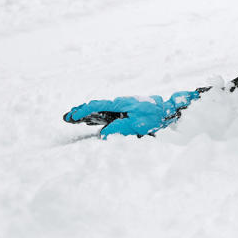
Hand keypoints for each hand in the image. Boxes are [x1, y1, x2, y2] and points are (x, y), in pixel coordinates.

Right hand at [63, 91, 200, 137]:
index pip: (97, 106)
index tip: (72, 116)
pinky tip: (92, 120)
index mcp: (121, 103)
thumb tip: (103, 134)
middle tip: (67, 117)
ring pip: (104, 110)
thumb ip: (118, 129)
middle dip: (82, 112)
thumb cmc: (154, 117)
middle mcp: (121, 103)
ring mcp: (124, 106)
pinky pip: (110, 113)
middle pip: (98, 107)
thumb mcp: (135, 125)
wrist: (170, 111)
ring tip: (75, 118)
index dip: (83, 111)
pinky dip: (99, 116)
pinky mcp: (128, 110)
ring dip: (90, 114)